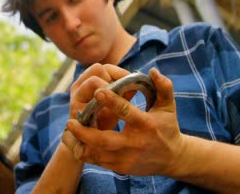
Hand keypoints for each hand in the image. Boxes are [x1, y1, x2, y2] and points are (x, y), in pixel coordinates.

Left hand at [64, 66, 186, 175]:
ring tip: (67, 131)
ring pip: (97, 154)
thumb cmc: (167, 127)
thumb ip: (163, 87)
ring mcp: (126, 158)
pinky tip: (73, 141)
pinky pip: (96, 162)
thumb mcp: (167, 107)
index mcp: (146, 125)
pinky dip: (83, 153)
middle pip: (105, 140)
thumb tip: (152, 70)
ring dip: (80, 143)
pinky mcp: (120, 168)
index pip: (127, 112)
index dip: (112, 101)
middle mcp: (135, 143)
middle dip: (85, 132)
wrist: (172, 159)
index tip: (97, 90)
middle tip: (70, 120)